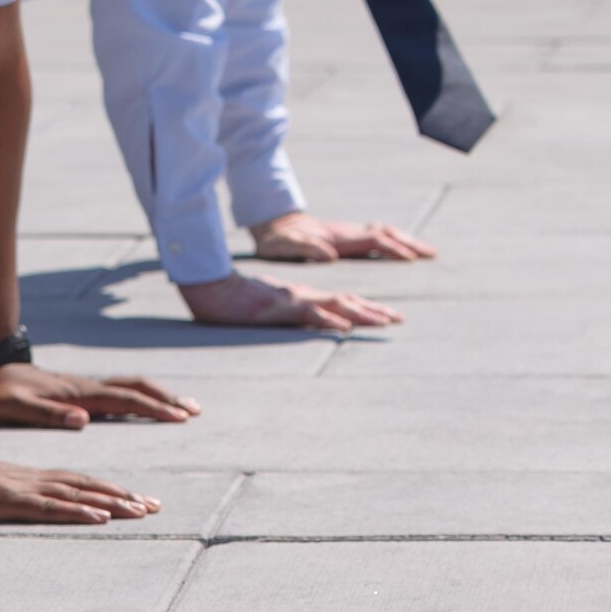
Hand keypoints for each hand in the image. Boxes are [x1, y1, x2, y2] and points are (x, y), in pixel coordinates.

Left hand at [0, 361, 199, 429]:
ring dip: (158, 395)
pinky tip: (146, 407)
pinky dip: (140, 397)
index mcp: (77, 394)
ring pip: (130, 387)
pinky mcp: (80, 390)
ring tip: (183, 407)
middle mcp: (86, 387)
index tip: (180, 417)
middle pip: (136, 388)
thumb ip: (47, 414)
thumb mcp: (14, 408)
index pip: (124, 400)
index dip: (154, 409)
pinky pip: (119, 391)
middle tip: (195, 411)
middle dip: (166, 399)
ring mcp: (85, 387)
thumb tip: (82, 420)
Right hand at [0, 449, 160, 524]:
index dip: (109, 489)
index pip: (77, 482)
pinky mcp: (8, 502)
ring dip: (110, 502)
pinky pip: (49, 507)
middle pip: (85, 485)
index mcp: (27, 478)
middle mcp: (31, 480)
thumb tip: (17, 505)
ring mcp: (21, 489)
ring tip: (141, 510)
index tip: (138, 499)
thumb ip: (4, 497)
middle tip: (156, 506)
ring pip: (75, 495)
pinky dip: (77, 510)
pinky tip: (100, 517)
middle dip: (122, 495)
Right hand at [179, 271, 400, 332]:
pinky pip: (308, 313)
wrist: (212, 286)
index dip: (366, 308)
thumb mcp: (269, 308)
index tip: (388, 316)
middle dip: (373, 311)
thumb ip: (289, 314)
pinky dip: (328, 318)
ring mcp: (291, 301)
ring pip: (334, 305)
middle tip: (398, 320)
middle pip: (345, 302)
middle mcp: (302, 296)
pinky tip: (343, 326)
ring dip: (361, 313)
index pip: (340, 302)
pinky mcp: (278, 307)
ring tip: (384, 321)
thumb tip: (313, 325)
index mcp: (301, 297)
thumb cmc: (235, 299)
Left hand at [250, 211, 436, 263]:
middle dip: (410, 243)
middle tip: (433, 254)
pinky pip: (378, 237)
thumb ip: (306, 248)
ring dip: (406, 241)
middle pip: (386, 233)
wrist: (274, 225)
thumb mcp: (286, 246)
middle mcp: (348, 232)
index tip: (411, 258)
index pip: (373, 241)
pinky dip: (395, 241)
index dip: (392, 249)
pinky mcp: (347, 236)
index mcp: (339, 237)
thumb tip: (329, 254)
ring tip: (427, 252)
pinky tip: (402, 249)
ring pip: (385, 233)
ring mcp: (349, 233)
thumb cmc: (278, 241)